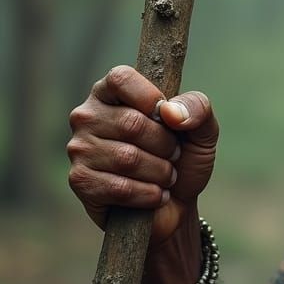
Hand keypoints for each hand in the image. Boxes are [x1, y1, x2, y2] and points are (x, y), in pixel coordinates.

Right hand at [67, 65, 218, 246]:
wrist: (176, 204)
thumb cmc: (184, 158)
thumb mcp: (203, 129)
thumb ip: (198, 108)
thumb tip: (170, 112)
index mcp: (112, 92)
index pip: (121, 78)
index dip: (151, 98)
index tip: (171, 119)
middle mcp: (88, 115)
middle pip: (131, 123)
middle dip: (166, 145)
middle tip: (173, 155)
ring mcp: (80, 148)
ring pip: (127, 158)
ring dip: (160, 172)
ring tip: (165, 175)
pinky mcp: (80, 180)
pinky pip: (120, 187)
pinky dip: (148, 194)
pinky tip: (154, 194)